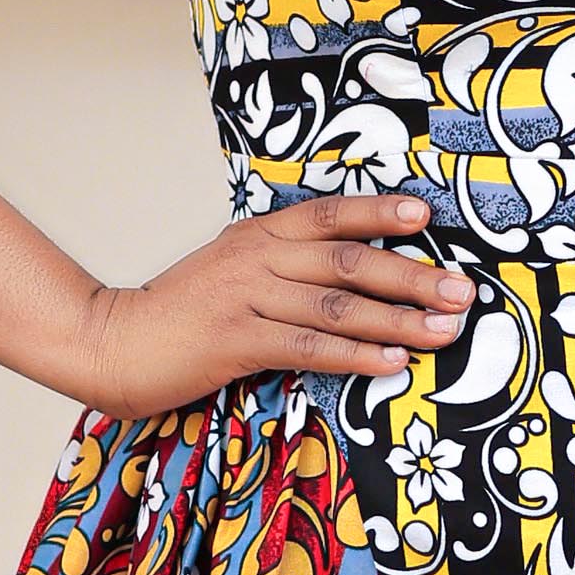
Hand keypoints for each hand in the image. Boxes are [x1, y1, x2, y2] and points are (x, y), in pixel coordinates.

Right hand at [67, 192, 469, 419]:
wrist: (114, 342)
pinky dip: (356, 354)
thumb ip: (283, 265)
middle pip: (347, 259)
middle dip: (411, 275)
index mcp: (257, 236)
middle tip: (461, 290)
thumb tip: (350, 274)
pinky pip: (310, 347)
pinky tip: (392, 362)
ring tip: (445, 332)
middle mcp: (256, 259)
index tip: (426, 214)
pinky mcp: (236, 342)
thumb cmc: (181, 313)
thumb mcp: (231, 270)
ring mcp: (246, 299)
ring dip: (398, 320)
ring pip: (337, 305)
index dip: (378, 212)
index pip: (329, 214)